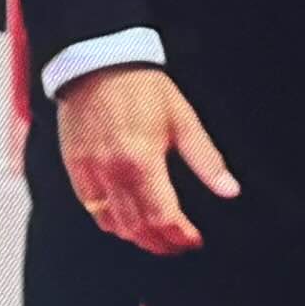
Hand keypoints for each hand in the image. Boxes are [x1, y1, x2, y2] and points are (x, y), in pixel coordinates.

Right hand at [53, 65, 235, 255]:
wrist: (97, 62)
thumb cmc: (140, 86)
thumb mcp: (183, 119)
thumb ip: (206, 160)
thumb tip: (230, 189)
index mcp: (142, 161)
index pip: (163, 217)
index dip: (181, 236)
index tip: (193, 239)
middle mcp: (112, 171)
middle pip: (138, 228)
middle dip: (162, 243)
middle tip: (178, 244)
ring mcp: (90, 171)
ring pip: (113, 224)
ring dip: (137, 237)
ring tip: (156, 237)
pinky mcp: (74, 167)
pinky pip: (92, 209)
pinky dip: (111, 222)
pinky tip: (126, 221)